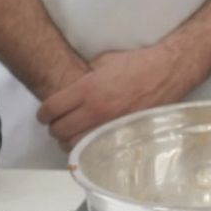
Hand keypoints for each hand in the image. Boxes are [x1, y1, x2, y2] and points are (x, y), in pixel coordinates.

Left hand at [37, 45, 199, 150]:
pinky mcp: (123, 134)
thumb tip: (71, 85)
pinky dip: (88, 148)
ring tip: (72, 135)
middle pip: (59, 131)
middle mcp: (96, 110)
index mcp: (88, 88)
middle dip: (54, 129)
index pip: (51, 109)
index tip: (44, 114)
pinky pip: (97, 149)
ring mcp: (110, 125)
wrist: (168, 71)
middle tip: (57, 124)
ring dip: (68, 141)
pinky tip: (89, 141)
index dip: (43, 114)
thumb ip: (84, 76)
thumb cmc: (137, 62)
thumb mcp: (104, 61)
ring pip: (75, 145)